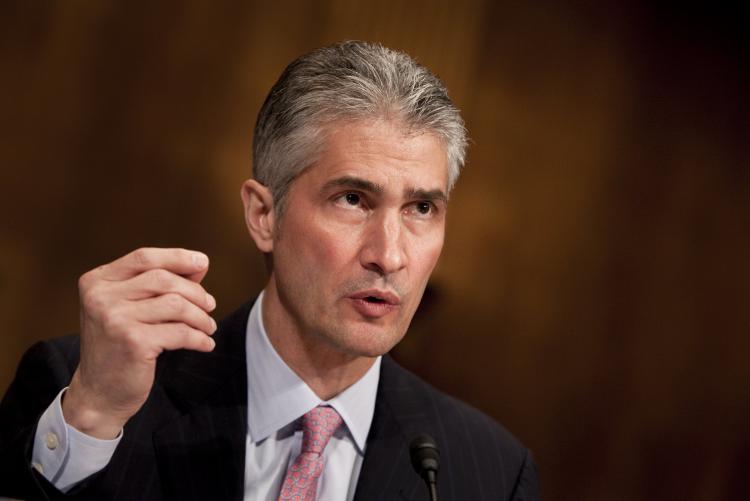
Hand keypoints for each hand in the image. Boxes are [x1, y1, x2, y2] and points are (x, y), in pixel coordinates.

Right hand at [62, 248, 216, 438]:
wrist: (99, 393)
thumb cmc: (119, 346)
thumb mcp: (130, 308)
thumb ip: (159, 283)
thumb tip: (200, 264)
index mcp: (97, 281)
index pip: (144, 257)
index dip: (177, 257)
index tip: (203, 262)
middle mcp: (101, 297)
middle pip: (164, 279)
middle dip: (195, 291)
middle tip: (210, 305)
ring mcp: (115, 319)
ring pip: (176, 304)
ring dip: (200, 316)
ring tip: (208, 326)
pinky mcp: (133, 342)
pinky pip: (180, 332)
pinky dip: (199, 338)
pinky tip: (205, 344)